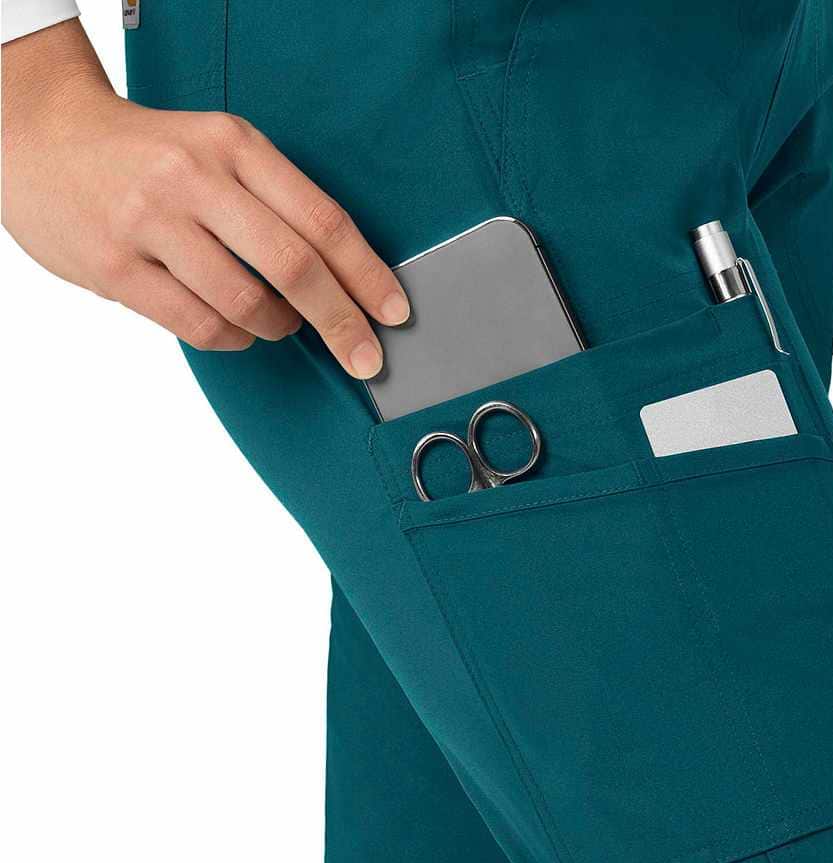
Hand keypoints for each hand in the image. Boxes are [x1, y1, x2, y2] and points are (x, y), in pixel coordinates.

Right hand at [2, 20, 407, 376]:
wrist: (42, 140)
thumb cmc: (149, 157)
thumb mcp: (216, 151)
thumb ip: (276, 202)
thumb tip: (349, 280)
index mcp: (233, 144)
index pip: (321, 218)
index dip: (367, 274)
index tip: (395, 312)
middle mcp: (194, 177)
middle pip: (294, 266)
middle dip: (342, 322)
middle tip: (366, 357)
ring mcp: (151, 222)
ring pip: (247, 304)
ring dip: (278, 328)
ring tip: (279, 322)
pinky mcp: (118, 267)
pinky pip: (200, 326)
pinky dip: (232, 338)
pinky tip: (234, 326)